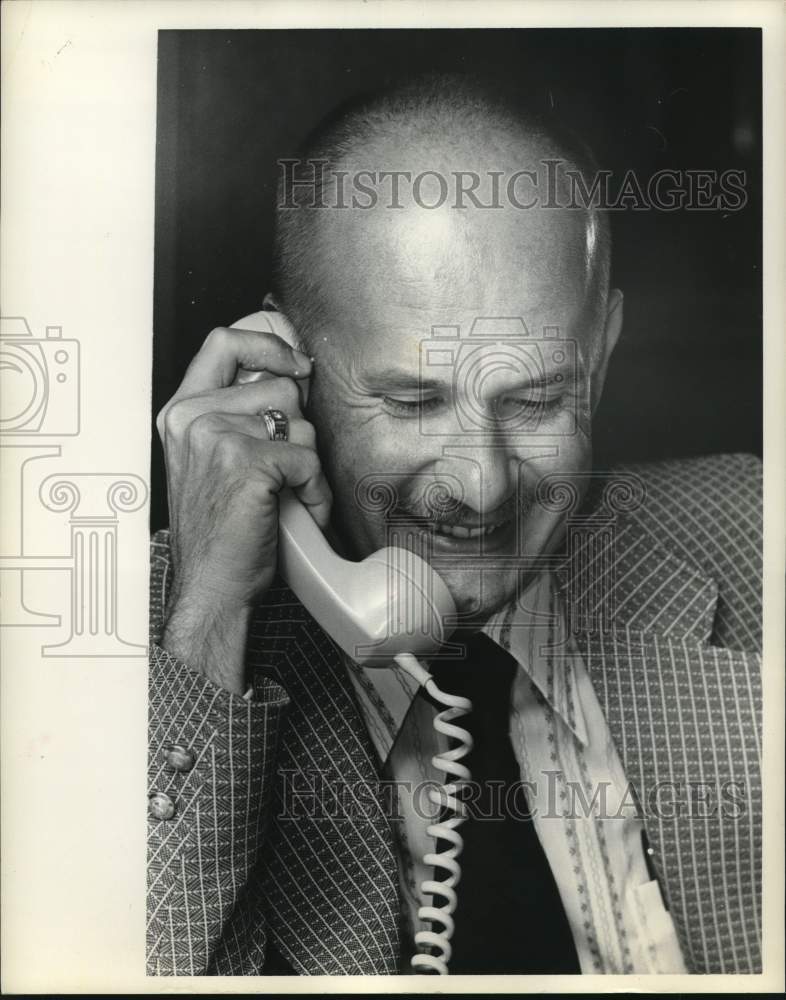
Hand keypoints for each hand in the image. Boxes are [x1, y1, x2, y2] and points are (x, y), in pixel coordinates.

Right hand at [156, 325, 331, 692]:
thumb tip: (294, 376)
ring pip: (301, 422)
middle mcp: (193, 417)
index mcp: (181, 412)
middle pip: (279, 385)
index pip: (224, 341)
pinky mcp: (246, 462)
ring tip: (290, 494)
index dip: (268, 343)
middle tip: (288, 467)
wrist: (210, 585)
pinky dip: (315, 490)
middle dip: (298, 428)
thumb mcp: (212, 460)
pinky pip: (308, 459)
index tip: (295, 363)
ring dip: (308, 462)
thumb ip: (235, 415)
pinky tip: (299, 510)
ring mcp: (217, 436)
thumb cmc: (219, 531)